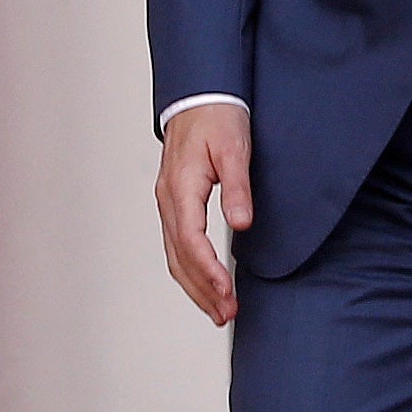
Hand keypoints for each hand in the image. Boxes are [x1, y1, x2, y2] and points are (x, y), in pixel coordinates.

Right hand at [156, 102, 253, 325]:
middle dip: (202, 290)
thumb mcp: (235, 147)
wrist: (200, 97)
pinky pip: (178, 246)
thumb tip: (242, 223)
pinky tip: (207, 284)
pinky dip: (191, 271)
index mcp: (181, 187)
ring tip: (220, 311)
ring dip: (196, 287)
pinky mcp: (175, 205)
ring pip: (176, 256)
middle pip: (179, 257)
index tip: (226, 291)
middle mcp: (169, 201)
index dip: (207, 270)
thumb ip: (237, 186)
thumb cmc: (217, 118)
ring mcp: (169, 204)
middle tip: (227, 314)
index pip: (190, 240)